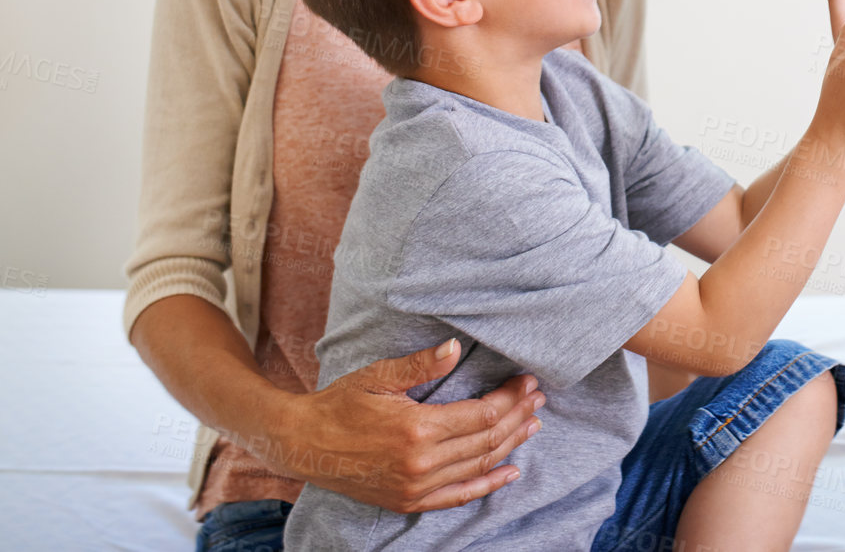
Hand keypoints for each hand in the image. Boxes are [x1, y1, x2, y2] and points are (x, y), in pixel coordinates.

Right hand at [271, 339, 543, 512]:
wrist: (303, 444)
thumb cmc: (340, 404)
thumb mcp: (378, 377)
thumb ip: (420, 365)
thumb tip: (455, 347)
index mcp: (418, 428)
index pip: (482, 414)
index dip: (511, 398)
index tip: (528, 381)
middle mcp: (422, 463)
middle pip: (487, 440)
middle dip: (518, 417)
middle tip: (539, 398)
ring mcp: (417, 486)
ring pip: (479, 465)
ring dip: (511, 444)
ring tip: (533, 425)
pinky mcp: (409, 500)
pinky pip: (458, 496)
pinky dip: (488, 485)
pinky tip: (511, 471)